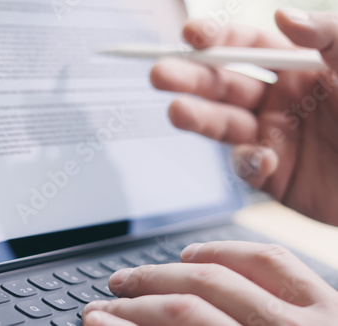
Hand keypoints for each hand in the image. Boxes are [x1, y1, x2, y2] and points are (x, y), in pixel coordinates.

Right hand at [83, 242, 337, 324]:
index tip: (93, 321)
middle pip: (189, 308)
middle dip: (135, 304)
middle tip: (102, 303)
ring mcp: (313, 321)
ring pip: (222, 278)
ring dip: (166, 273)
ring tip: (131, 278)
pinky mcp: (331, 304)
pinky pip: (272, 259)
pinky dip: (227, 252)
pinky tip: (195, 256)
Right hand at [150, 9, 337, 225]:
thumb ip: (328, 35)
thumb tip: (283, 16)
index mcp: (297, 69)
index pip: (246, 48)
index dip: (217, 39)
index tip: (191, 36)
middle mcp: (276, 101)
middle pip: (222, 84)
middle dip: (189, 78)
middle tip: (160, 74)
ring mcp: (270, 136)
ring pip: (224, 124)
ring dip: (198, 117)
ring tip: (176, 111)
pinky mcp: (272, 173)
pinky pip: (247, 166)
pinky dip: (247, 162)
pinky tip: (260, 158)